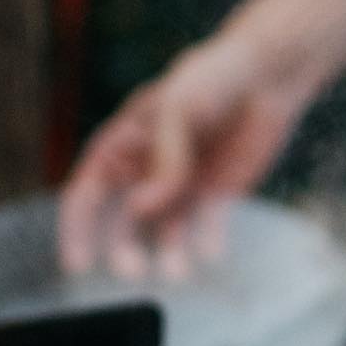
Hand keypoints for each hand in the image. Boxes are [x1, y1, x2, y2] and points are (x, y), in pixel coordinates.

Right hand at [57, 0, 345, 277]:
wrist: (267, 73)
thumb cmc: (211, 78)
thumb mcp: (177, 110)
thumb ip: (162, 159)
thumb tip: (142, 208)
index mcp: (124, 144)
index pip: (89, 192)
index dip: (78, 228)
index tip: (77, 264)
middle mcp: (149, 169)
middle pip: (123, 221)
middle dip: (123, 249)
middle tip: (131, 272)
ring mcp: (183, 183)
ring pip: (165, 231)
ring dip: (167, 253)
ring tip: (176, 272)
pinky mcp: (218, 191)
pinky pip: (207, 226)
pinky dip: (206, 243)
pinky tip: (210, 254)